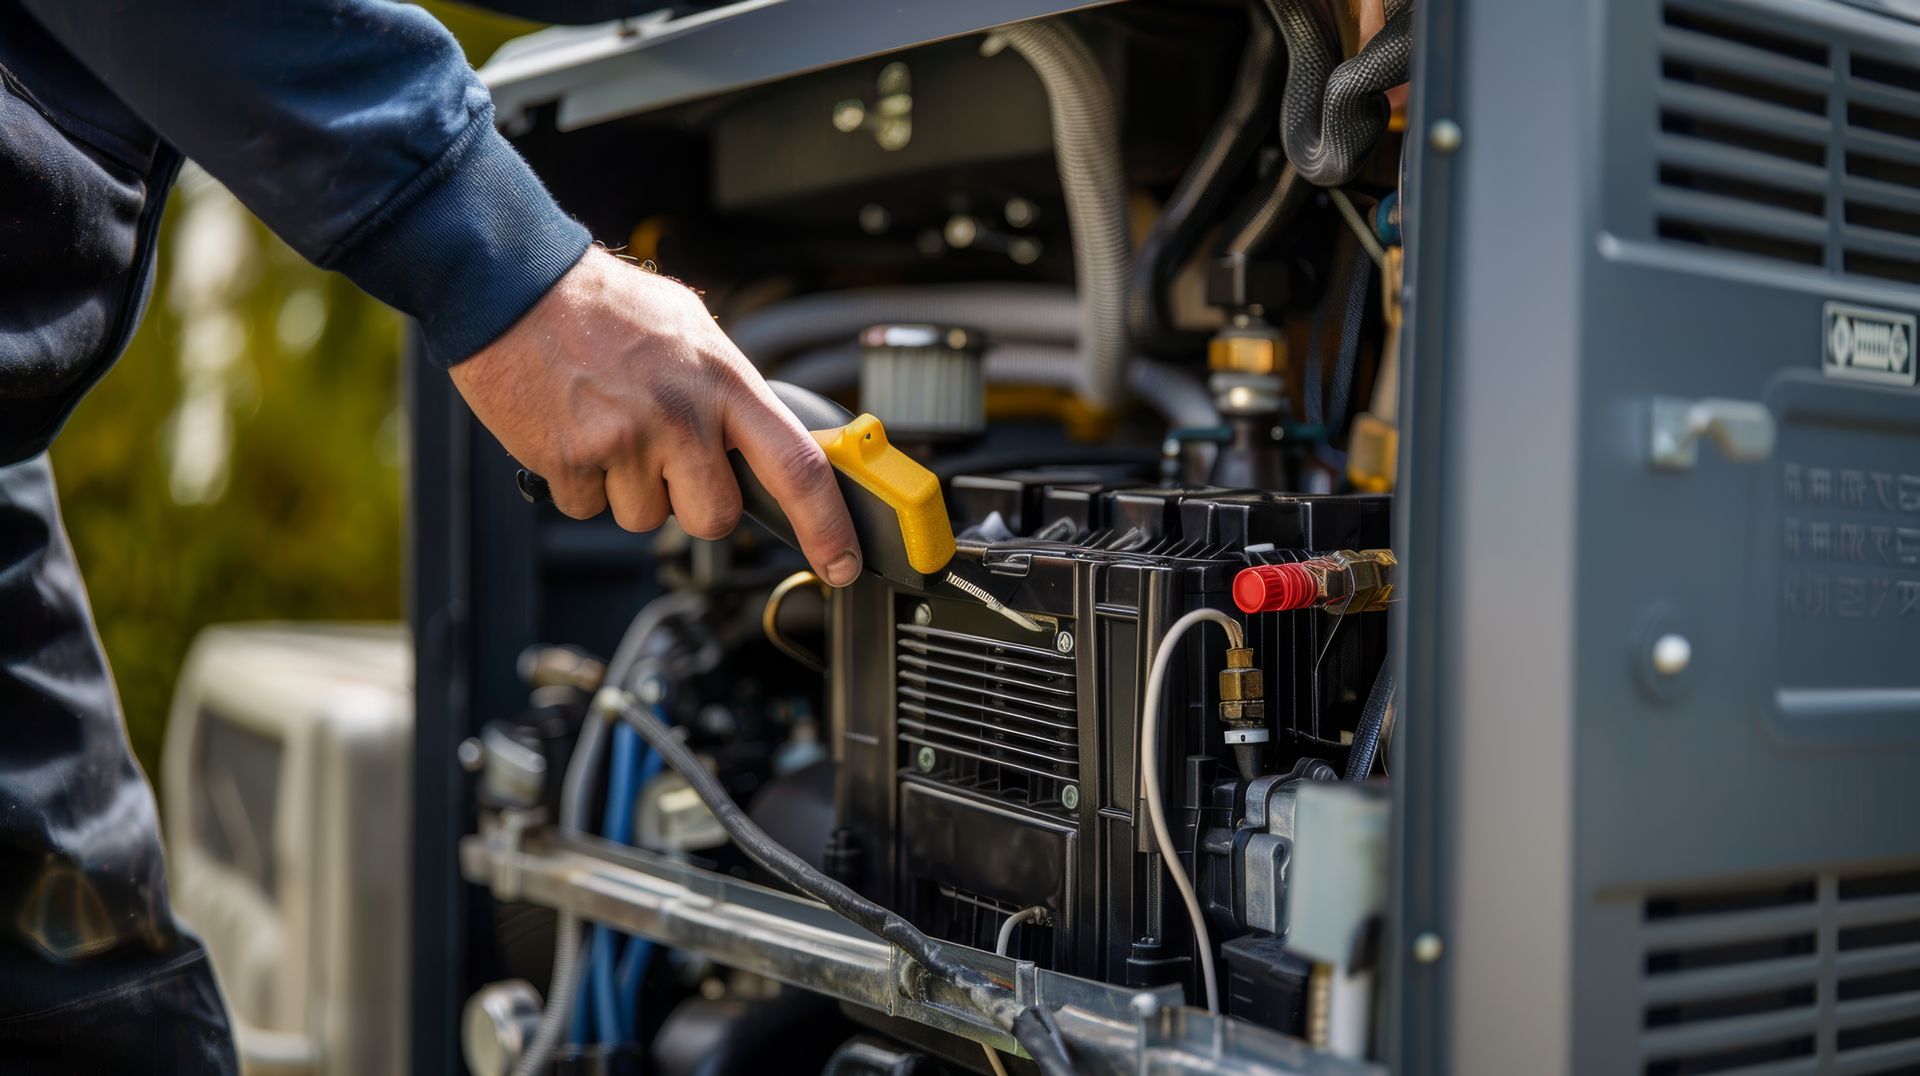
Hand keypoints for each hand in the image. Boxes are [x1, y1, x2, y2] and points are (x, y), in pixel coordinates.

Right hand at [449, 248, 863, 585]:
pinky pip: (588, 509)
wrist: (511, 283)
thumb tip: (764, 436)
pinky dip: (579, 482)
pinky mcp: (571, 463)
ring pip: (645, 519)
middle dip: (693, 505)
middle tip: (665, 459)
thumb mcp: (689, 329)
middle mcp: (683, 415)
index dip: (828, 526)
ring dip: (627, 489)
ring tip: (608, 426)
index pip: (799, 466)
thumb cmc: (600, 304)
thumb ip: (728, 387)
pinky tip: (573, 431)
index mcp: (724, 380)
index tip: (840, 562)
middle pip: (716, 518)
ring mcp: (627, 442)